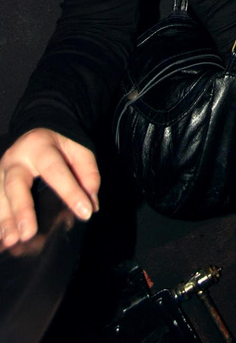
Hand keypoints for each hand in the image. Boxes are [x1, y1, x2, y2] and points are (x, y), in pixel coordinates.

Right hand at [0, 129, 99, 248]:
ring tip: (12, 241)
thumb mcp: (78, 149)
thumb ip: (87, 173)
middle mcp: (16, 159)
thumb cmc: (60, 144)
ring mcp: (1, 171)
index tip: (84, 212)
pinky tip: (2, 240)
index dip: (70, 192)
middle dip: (22, 209)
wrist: (37, 129)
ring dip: (6, 220)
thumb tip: (92, 204)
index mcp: (40, 146)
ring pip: (0, 196)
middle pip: (16, 184)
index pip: (55, 170)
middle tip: (28, 233)